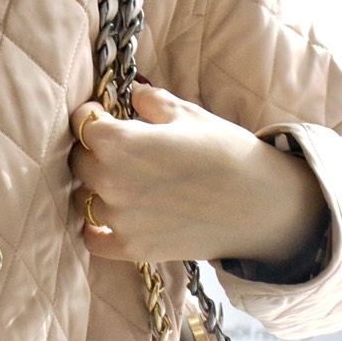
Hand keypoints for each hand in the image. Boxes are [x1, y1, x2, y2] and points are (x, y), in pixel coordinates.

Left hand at [68, 82, 327, 267]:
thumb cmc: (228, 152)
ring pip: (85, 198)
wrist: (262, 204)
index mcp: (120, 143)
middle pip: (79, 161)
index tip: (102, 116)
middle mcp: (111, 181)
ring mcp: (120, 218)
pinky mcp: (132, 247)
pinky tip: (108, 221)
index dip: (91, 117)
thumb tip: (134, 93)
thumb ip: (152, 102)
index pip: (82, 123)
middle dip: (94, 152)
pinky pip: (93, 240)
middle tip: (118, 151)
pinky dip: (95, 231)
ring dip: (98, 190)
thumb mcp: (189, 115)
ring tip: (125, 184)